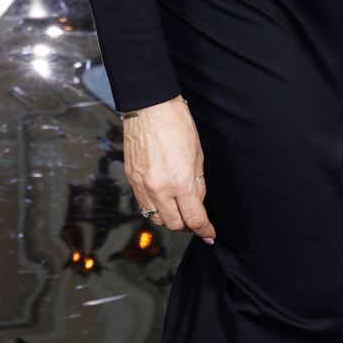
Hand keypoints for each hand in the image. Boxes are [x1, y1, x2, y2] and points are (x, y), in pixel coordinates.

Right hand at [123, 97, 213, 241]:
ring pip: (157, 218)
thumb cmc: (176, 124)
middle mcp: (159, 188)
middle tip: (197, 222)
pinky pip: (144, 205)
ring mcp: (143, 186)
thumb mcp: (197, 155)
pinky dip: (156, 209)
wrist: (149, 107)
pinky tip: (165, 201)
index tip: (209, 234)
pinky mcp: (132, 180)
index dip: (205, 230)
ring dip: (171, 220)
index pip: (194, 218)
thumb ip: (198, 183)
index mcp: (181, 181)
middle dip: (189, 227)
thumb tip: (197, 202)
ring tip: (180, 211)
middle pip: (174, 224)